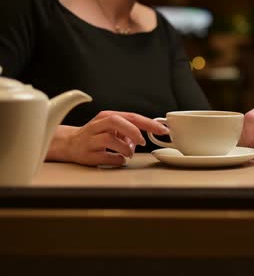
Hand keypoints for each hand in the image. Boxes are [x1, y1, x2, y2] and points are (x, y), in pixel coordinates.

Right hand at [47, 111, 168, 165]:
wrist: (70, 144)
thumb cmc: (96, 135)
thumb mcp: (113, 128)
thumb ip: (130, 129)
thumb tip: (147, 135)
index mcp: (107, 116)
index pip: (131, 116)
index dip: (149, 123)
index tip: (163, 130)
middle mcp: (98, 125)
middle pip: (117, 122)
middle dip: (134, 132)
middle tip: (142, 142)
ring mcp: (91, 139)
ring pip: (110, 139)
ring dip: (125, 148)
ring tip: (128, 153)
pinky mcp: (87, 154)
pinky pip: (106, 156)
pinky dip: (117, 159)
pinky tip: (119, 159)